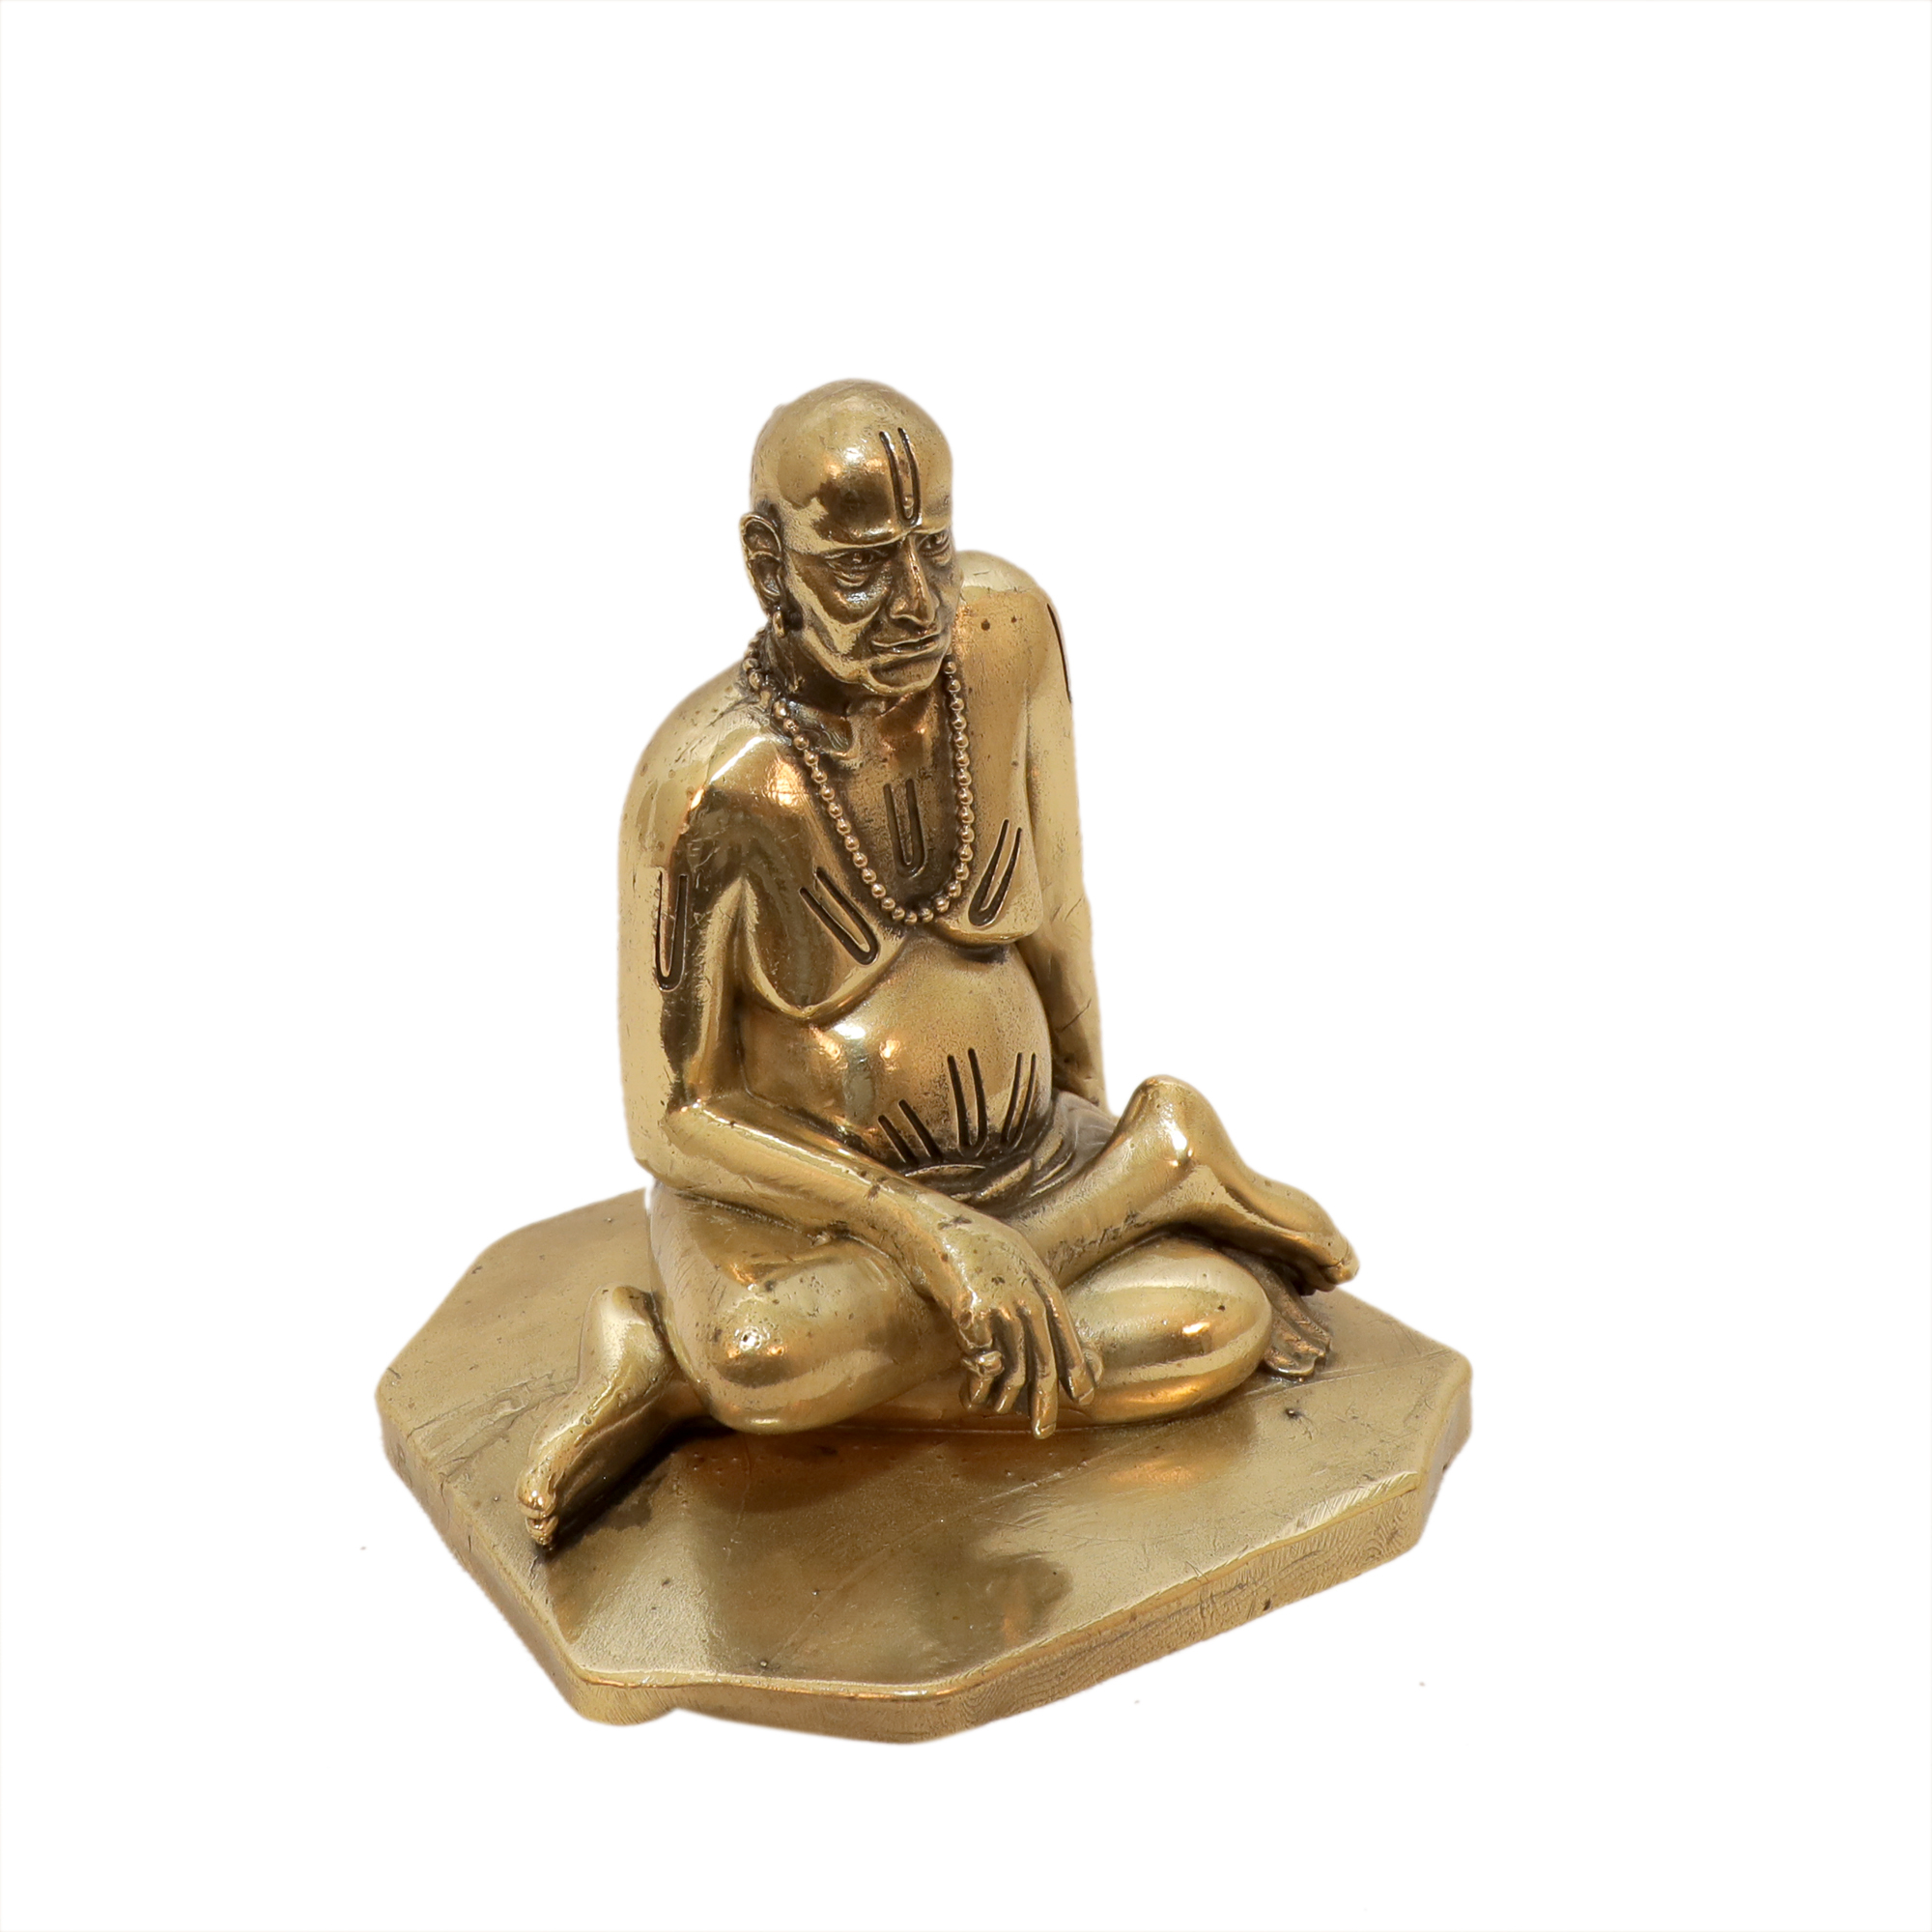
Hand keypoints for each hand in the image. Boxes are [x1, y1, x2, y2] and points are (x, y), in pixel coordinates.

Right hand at [925, 1210, 1097, 1436]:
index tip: (1084, 1401)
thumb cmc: (979, 1250)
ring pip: (1013, 1373)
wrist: (937, 1227)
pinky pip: (980, 1365)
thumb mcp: (1022, 1268)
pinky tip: (966, 1392)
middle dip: (1045, 1408)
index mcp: (1045, 1292)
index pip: (1070, 1342)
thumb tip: (1056, 1336)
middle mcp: (1027, 1303)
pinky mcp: (970, 1315)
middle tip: (1042, 1433)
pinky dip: (975, 1387)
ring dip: (1001, 1402)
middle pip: (1045, 1367)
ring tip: (988, 1409)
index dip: (1078, 1376)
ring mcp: (1000, 1309)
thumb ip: (1040, 1300)